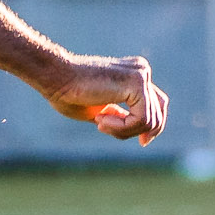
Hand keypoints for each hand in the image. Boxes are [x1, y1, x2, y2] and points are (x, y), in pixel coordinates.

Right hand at [49, 55, 168, 145]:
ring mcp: (141, 75)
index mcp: (134, 75)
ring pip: (149, 121)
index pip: (157, 103)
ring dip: (122, 130)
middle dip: (138, 131)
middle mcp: (142, 71)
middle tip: (107, 130)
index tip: (143, 142)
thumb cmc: (68, 93)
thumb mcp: (100, 111)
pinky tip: (100, 120)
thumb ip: (120, 116)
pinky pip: (141, 120)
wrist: (56, 77)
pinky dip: (121, 127)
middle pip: (158, 113)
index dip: (153, 126)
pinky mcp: (137, 83)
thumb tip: (138, 132)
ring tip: (98, 122)